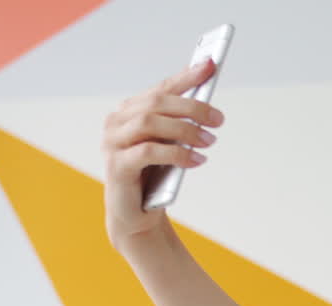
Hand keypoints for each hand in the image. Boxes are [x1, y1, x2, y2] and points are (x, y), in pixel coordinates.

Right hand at [100, 58, 224, 246]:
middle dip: (192, 107)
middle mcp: (117, 122)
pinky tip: (197, 160)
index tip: (210, 65)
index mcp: (130, 111)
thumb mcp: (170, 146)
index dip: (186, 76)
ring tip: (209, 140)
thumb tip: (208, 110)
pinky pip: (147, 151)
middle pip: (156, 103)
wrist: (136, 215)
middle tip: (218, 120)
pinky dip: (176, 153)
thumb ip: (180, 125)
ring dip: (185, 129)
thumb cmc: (155, 176)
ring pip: (150, 122)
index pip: (161, 89)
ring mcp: (112, 143)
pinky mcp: (116, 166)